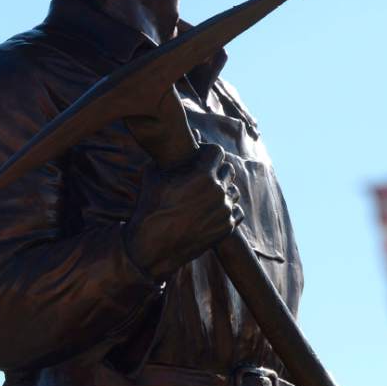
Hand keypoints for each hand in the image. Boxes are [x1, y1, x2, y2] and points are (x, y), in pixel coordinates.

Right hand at [123, 143, 241, 278]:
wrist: (153, 247)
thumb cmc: (150, 207)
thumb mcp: (154, 174)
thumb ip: (170, 155)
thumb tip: (178, 139)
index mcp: (203, 175)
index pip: (218, 151)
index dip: (207, 152)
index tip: (200, 157)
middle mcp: (218, 192)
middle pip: (228, 169)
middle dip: (217, 169)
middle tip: (203, 176)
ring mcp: (225, 211)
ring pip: (234, 190)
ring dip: (223, 189)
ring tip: (208, 194)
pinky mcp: (227, 227)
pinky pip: (236, 210)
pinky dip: (227, 208)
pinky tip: (213, 209)